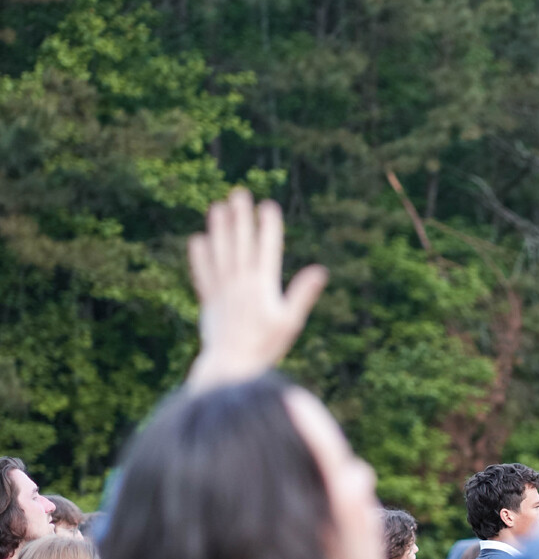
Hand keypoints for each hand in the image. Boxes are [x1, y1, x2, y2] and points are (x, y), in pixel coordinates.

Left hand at [186, 187, 329, 389]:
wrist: (230, 365)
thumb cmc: (265, 346)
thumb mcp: (290, 322)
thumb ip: (303, 295)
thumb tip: (320, 270)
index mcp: (262, 286)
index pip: (266, 249)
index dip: (268, 226)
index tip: (268, 205)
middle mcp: (239, 283)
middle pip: (240, 243)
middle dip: (240, 217)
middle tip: (239, 193)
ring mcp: (221, 290)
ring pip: (219, 252)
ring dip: (218, 229)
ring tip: (217, 207)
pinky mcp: (209, 301)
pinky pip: (203, 273)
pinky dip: (200, 256)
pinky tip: (198, 240)